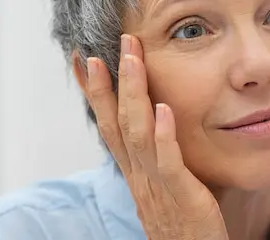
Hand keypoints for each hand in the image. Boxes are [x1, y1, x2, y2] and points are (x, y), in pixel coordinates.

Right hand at [85, 34, 227, 239]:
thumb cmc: (186, 227)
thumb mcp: (166, 187)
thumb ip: (161, 158)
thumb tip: (161, 124)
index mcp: (135, 173)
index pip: (109, 125)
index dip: (95, 92)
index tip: (82, 58)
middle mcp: (139, 177)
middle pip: (116, 124)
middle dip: (108, 83)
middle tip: (102, 46)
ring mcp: (157, 187)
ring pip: (138, 134)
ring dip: (133, 95)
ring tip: (132, 60)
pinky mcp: (183, 198)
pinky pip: (169, 164)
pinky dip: (164, 135)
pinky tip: (164, 108)